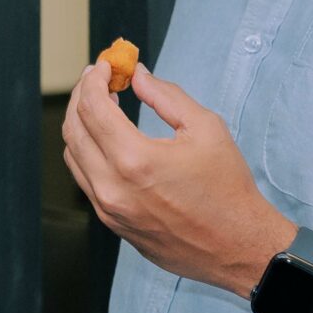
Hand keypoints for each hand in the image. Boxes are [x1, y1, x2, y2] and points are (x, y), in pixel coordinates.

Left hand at [60, 59, 292, 296]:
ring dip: (81, 125)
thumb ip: (166, 96)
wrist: (238, 247)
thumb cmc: (227, 189)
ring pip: (73, 156)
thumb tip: (136, 75)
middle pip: (74, 129)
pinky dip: (88, 153)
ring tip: (103, 105)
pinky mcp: (113, 224)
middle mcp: (113, 188)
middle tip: (98, 79)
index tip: (105, 65)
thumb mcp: (206, 128)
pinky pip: (86, 181)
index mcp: (135, 160)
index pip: (93, 108)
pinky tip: (108, 140)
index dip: (94, 79)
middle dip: (82, 96)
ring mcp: (109, 210)